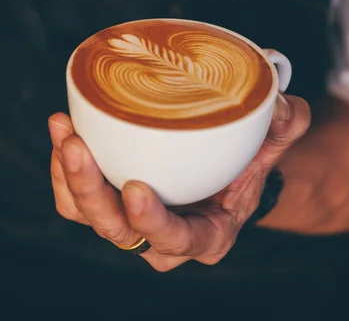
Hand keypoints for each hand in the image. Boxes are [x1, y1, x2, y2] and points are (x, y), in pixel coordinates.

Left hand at [48, 94, 309, 271]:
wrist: (223, 170)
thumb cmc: (247, 163)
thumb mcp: (274, 144)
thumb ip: (286, 125)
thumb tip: (282, 106)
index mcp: (207, 235)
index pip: (177, 241)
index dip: (153, 223)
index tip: (138, 189)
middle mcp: (163, 239)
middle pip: (118, 230)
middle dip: (91, 191)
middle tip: (78, 144)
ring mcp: (131, 223)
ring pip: (88, 216)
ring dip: (69, 176)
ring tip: (65, 130)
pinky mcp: (108, 203)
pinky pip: (74, 199)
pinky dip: (62, 171)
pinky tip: (64, 133)